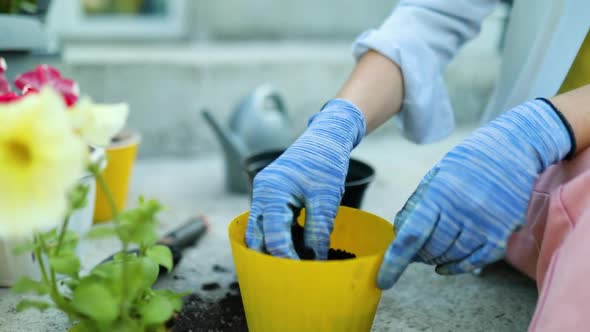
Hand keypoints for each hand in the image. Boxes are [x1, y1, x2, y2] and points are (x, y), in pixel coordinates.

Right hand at [245, 99, 365, 258]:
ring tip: (290, 264)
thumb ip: (318, 231)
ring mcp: (262, 193)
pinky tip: (291, 247)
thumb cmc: (325, 164)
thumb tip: (315, 260)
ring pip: (258, 230)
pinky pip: (265, 221)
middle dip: (270, 257)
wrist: (326, 138)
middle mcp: (260, 193)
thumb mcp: (325, 200)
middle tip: (289, 275)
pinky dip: (274, 235)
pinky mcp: (269, 194)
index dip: (286, 258)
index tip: (300, 274)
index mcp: (271, 193)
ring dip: (271, 247)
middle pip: (256, 236)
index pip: (273, 236)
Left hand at [378, 99, 572, 288]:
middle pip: (431, 249)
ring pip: (451, 257)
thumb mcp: (435, 176)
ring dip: (435, 259)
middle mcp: (463, 211)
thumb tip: (399, 235)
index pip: (412, 236)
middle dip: (417, 254)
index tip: (383, 280)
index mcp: (440, 194)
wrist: (512, 149)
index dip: (395, 262)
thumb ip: (417, 205)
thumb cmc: (467, 162)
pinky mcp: (502, 232)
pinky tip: (445, 265)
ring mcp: (485, 223)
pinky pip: (475, 261)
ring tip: (431, 251)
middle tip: (415, 248)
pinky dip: (457, 267)